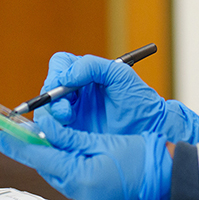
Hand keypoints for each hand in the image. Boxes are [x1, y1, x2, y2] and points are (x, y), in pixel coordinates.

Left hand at [0, 115, 170, 199]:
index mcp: (79, 176)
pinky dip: (60, 160)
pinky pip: (66, 175)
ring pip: (53, 169)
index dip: (17, 143)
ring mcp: (82, 195)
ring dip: (45, 152)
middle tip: (16, 129)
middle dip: (31, 146)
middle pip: (43, 164)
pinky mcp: (87, 193)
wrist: (166, 178)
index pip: (39, 156)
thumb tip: (44, 127)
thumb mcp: (102, 143)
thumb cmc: (141, 159)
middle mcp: (77, 190)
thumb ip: (69, 137)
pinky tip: (59, 148)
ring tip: (36, 135)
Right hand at [41, 53, 198, 143]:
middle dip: (52, 97)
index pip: (61, 65)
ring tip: (67, 119)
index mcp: (86, 75)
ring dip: (52, 113)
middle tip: (64, 109)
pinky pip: (53, 129)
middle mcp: (76, 93)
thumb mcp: (120, 76)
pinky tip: (61, 132)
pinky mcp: (72, 133)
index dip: (56, 73)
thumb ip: (93, 67)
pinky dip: (51, 129)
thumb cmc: (140, 102)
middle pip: (50, 88)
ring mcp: (73, 113)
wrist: (150, 132)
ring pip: (48, 109)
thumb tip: (67, 75)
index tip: (61, 83)